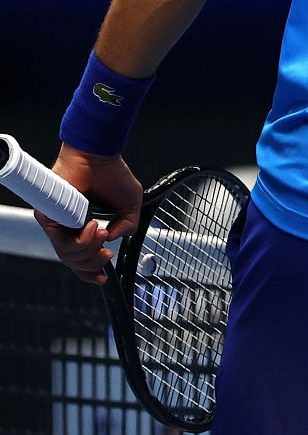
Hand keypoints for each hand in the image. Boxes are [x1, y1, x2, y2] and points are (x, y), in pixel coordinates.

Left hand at [36, 145, 141, 284]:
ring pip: (68, 256)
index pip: (80, 257)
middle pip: (74, 262)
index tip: (102, 278)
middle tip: (107, 254)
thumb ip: (128, 227)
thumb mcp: (131, 206)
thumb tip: (112, 240)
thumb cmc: (112, 174)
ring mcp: (58, 224)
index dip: (90, 272)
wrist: (98, 156)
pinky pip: (63, 243)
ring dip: (90, 250)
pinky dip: (82, 241)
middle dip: (93, 263)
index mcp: (84, 226)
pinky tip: (94, 227)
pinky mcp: (49, 218)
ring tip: (102, 232)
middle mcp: (69, 227)